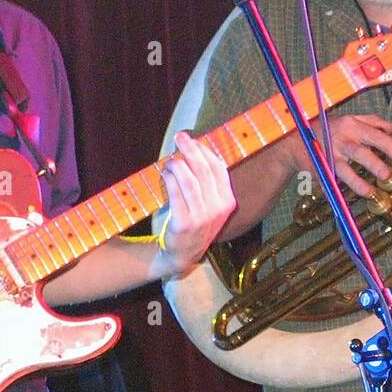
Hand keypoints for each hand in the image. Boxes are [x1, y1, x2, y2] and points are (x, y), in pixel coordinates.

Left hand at [156, 131, 237, 277]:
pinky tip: (165, 173)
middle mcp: (217, 208)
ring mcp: (201, 217)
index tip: (193, 140)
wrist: (183, 254)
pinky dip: (169, 179)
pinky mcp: (184, 223)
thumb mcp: (210, 205)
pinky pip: (176, 195)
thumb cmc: (194, 221)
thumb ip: (206, 182)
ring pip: (189, 181)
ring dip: (177, 165)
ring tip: (169, 161)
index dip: (205, 151)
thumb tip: (193, 149)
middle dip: (191, 149)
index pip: (219, 168)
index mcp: (227, 201)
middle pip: (204, 170)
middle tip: (179, 138)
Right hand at [315, 114, 391, 197]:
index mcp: (351, 126)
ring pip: (344, 171)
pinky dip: (337, 193)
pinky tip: (346, 201)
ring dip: (358, 183)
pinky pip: (330, 183)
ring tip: (371, 193)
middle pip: (360, 153)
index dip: (389, 145)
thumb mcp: (351, 118)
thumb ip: (373, 122)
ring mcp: (329, 156)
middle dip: (375, 164)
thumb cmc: (329, 128)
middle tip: (388, 175)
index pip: (374, 134)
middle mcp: (341, 140)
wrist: (297, 139)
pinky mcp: (320, 169)